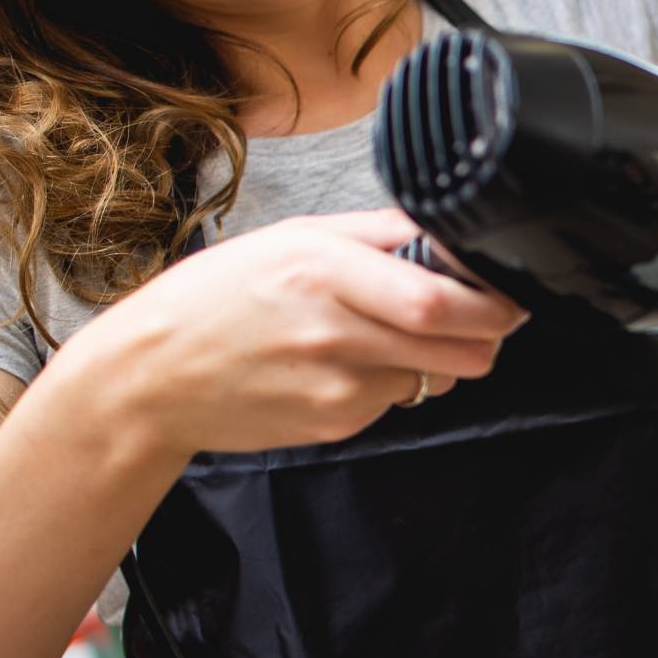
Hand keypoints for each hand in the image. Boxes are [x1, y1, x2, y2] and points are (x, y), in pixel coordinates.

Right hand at [58, 209, 528, 459]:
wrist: (150, 377)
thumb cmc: (218, 298)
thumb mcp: (294, 238)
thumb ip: (380, 234)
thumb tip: (452, 233)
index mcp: (325, 271)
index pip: (440, 300)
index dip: (493, 304)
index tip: (507, 295)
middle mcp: (335, 332)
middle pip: (463, 351)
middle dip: (486, 336)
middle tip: (470, 318)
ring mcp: (337, 387)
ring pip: (436, 377)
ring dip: (432, 358)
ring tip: (375, 335)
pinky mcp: (336, 425)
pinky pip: (395, 401)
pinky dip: (389, 383)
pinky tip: (340, 365)